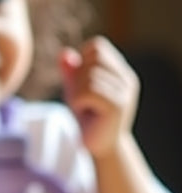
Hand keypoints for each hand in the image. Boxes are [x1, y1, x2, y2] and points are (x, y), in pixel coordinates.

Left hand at [59, 37, 138, 158]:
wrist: (99, 146)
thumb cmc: (87, 115)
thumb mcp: (75, 88)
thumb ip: (70, 70)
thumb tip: (64, 52)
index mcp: (120, 71)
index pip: (97, 46)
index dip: (82, 61)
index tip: (83, 82)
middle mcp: (126, 79)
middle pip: (91, 59)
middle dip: (78, 79)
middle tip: (83, 99)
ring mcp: (124, 92)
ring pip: (87, 77)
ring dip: (77, 94)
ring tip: (87, 108)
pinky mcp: (117, 106)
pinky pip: (87, 93)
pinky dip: (79, 103)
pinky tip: (87, 113)